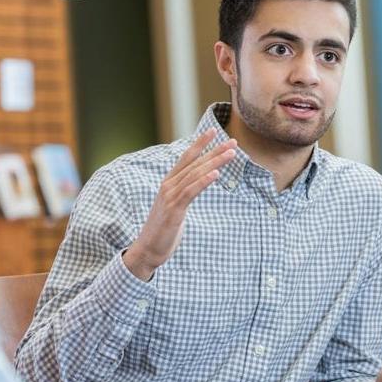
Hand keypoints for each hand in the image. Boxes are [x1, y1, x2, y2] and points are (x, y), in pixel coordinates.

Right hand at [124, 128, 236, 279]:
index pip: (186, 158)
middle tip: (233, 142)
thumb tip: (196, 187)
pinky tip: (216, 174)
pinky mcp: (174, 210)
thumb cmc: (163, 230)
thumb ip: (184, 194)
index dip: (200, 144)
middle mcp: (168, 186)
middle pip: (194, 163)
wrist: (148, 249)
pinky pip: (190, 192)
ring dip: (214, 163)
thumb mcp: (175, 207)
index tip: (215, 131)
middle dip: (214, 151)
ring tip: (230, 154)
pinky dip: (203, 182)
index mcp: (169, 183)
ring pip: (195, 174)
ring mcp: (170, 197)